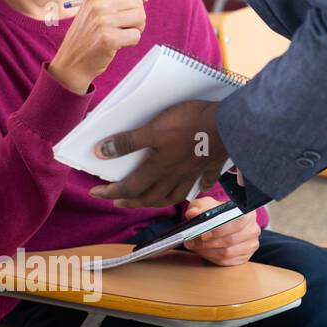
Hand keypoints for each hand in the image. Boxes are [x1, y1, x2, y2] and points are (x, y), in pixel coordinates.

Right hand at [49, 0, 149, 93]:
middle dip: (137, 15)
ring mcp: (102, 21)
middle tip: (122, 25)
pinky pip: (136, 35)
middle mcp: (97, 4)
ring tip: (120, 33)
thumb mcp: (96, 7)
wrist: (72, 61)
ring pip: (140, 17)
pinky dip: (131, 42)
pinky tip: (117, 44)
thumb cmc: (87, 34)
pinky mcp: (108, 39)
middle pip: (138, 1)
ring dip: (136, 28)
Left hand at [90, 99, 228, 207]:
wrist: (231, 126)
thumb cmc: (191, 125)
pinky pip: (202, 183)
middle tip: (116, 201)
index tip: (95, 193)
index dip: (110, 192)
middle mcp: (174, 176)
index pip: (129, 187)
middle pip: (149, 197)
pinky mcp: (210, 167)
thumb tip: (101, 153)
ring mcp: (193, 174)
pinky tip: (196, 190)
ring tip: (147, 201)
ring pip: (173, 196)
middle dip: (130, 202)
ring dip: (156, 201)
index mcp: (158, 168)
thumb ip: (128, 142)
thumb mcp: (154, 129)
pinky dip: (197, 190)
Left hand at [182, 196, 260, 264]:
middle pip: (231, 240)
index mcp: (247, 213)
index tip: (202, 234)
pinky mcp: (245, 256)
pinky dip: (212, 258)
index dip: (219, 230)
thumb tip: (193, 213)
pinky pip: (227, 261)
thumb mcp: (205, 205)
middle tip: (192, 242)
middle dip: (208, 243)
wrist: (220, 222)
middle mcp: (252, 229)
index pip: (236, 223)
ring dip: (208, 251)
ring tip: (195, 246)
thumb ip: (198, 207)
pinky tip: (203, 251)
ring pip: (228, 253)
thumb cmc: (214, 212)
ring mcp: (250, 245)